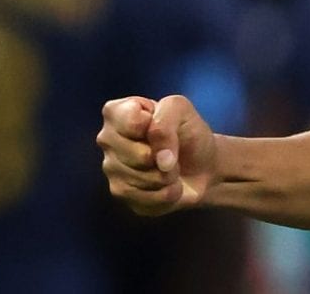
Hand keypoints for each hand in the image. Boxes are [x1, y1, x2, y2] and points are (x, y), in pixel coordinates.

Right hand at [97, 94, 216, 214]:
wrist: (202, 167)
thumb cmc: (189, 133)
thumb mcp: (182, 111)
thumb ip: (166, 121)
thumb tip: (159, 158)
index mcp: (117, 112)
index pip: (129, 121)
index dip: (153, 126)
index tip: (166, 124)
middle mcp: (107, 139)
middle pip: (134, 153)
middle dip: (163, 155)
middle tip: (171, 151)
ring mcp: (110, 168)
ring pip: (139, 178)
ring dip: (167, 176)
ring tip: (172, 168)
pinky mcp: (121, 193)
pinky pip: (143, 198)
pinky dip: (166, 193)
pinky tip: (169, 185)